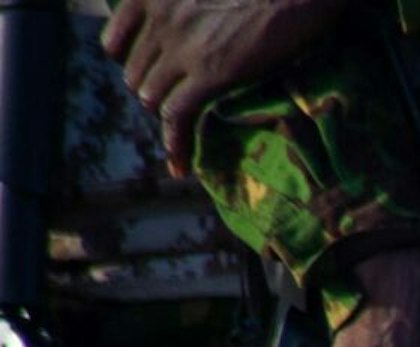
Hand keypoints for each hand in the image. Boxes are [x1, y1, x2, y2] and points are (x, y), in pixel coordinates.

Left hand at [102, 0, 354, 171]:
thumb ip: (188, 8)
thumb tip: (199, 30)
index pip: (117, 40)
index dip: (131, 64)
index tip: (151, 74)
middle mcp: (159, 17)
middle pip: (135, 73)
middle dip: (154, 92)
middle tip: (181, 104)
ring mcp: (182, 46)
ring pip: (150, 95)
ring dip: (167, 114)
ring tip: (186, 128)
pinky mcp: (211, 72)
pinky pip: (177, 115)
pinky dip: (176, 144)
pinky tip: (179, 165)